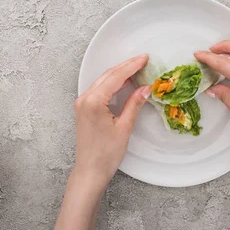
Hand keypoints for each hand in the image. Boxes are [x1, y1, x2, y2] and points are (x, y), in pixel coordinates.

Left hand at [73, 55, 151, 185]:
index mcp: (94, 102)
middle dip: (126, 66)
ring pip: (103, 81)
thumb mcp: (124, 127)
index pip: (115, 77)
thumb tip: (146, 88)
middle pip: (108, 75)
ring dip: (120, 74)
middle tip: (143, 60)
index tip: (144, 58)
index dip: (131, 66)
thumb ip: (134, 104)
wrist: (90, 171)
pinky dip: (113, 83)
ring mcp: (82, 103)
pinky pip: (100, 89)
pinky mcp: (84, 108)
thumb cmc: (106, 154)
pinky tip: (124, 82)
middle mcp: (85, 99)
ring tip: (137, 68)